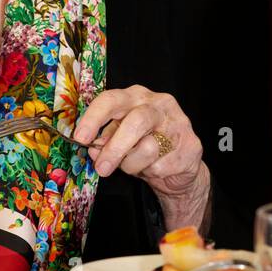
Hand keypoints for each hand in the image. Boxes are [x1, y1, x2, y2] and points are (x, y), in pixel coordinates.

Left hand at [74, 84, 210, 231]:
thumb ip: (106, 141)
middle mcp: (159, 104)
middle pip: (135, 121)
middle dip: (115, 148)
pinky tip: (155, 168)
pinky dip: (151, 173)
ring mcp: (178, 123)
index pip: (112, 99)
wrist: (179, 166)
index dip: (94, 118)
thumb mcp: (120, 140)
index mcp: (137, 97)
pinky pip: (161, 166)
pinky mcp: (191, 145)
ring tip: (134, 166)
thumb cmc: (144, 146)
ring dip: (132, 165)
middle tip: (101, 168)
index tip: (80, 138)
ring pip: (147, 148)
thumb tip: (93, 149)